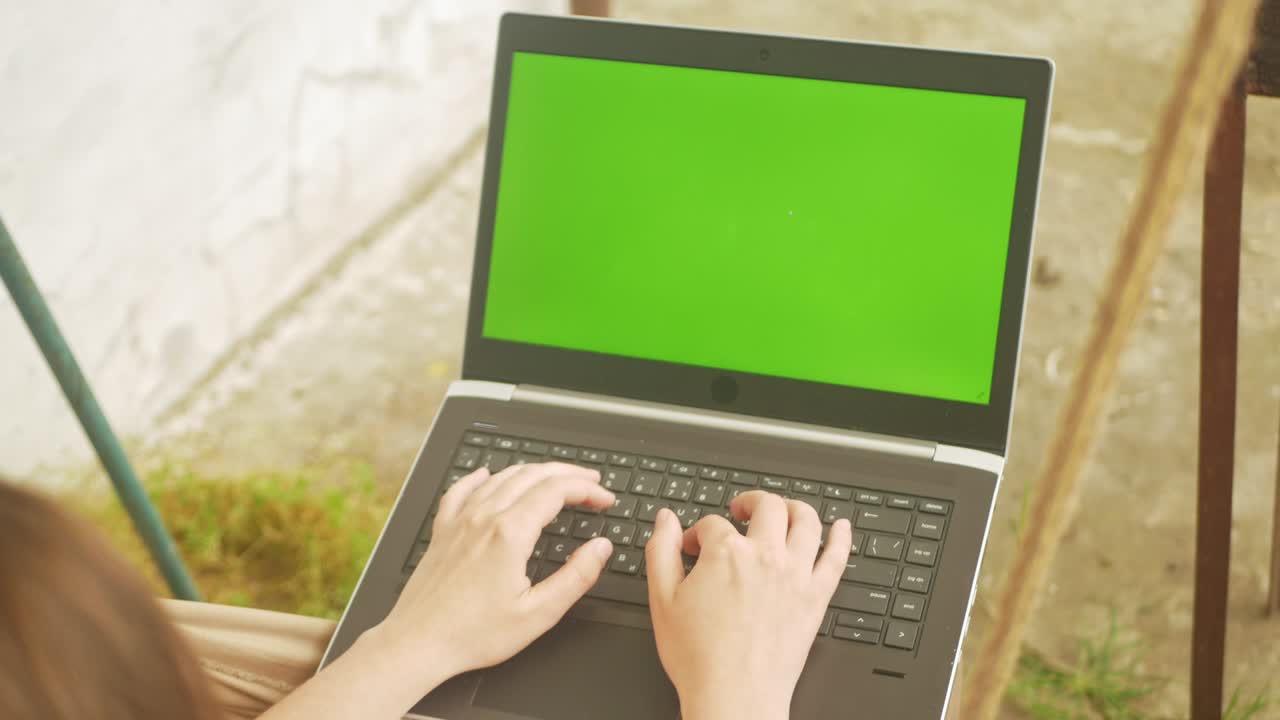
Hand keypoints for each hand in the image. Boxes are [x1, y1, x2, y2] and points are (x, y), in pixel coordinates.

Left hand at [369, 462, 615, 693]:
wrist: (418, 643)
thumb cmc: (472, 635)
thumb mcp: (538, 614)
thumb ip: (576, 577)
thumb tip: (600, 548)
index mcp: (510, 534)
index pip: (557, 490)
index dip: (587, 489)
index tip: (605, 499)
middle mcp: (484, 518)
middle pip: (532, 475)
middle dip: (568, 473)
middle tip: (591, 481)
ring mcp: (460, 521)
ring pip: (501, 478)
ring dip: (534, 471)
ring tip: (555, 477)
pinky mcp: (442, 532)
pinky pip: (461, 490)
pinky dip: (480, 477)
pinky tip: (486, 475)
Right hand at [645, 491, 851, 719]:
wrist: (734, 698)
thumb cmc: (700, 658)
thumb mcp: (662, 600)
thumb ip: (661, 551)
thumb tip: (666, 520)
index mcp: (726, 553)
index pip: (711, 524)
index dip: (696, 533)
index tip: (690, 548)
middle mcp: (765, 556)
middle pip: (766, 507)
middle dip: (749, 502)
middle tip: (739, 510)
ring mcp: (796, 575)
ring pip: (806, 521)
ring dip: (794, 507)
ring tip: (783, 509)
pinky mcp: (816, 597)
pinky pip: (837, 558)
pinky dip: (841, 537)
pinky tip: (841, 527)